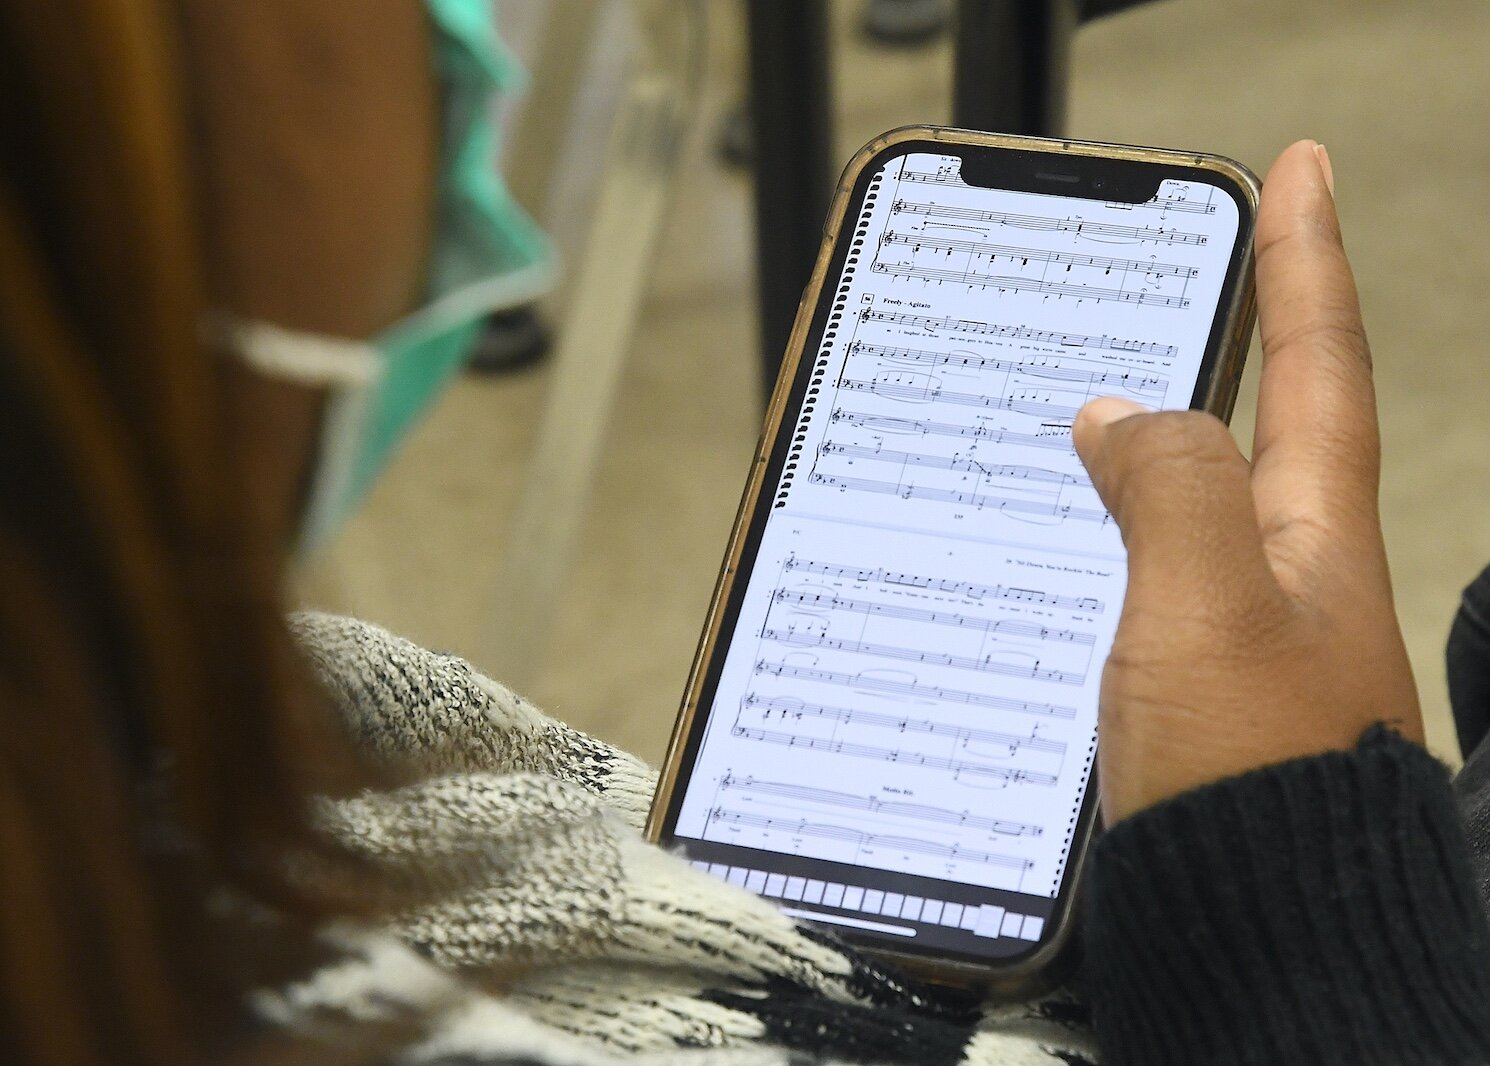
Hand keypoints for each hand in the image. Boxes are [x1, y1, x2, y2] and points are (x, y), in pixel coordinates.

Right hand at [1074, 140, 1422, 823]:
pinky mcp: (1183, 698)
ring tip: (1101, 393)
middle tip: (1203, 268)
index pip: (1318, 366)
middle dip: (1244, 332)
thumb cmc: (1252, 787)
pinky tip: (1064, 544)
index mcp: (1316, 542)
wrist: (1258, 948)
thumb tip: (1120, 414)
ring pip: (1192, 504)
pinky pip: (1145, 581)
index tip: (1301, 168)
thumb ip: (1168, 486)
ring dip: (1156, 438)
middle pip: (1268, 424)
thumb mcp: (1209, 606)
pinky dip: (1108, 538)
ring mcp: (1238, 641)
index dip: (1306, 259)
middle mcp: (1289, 582)